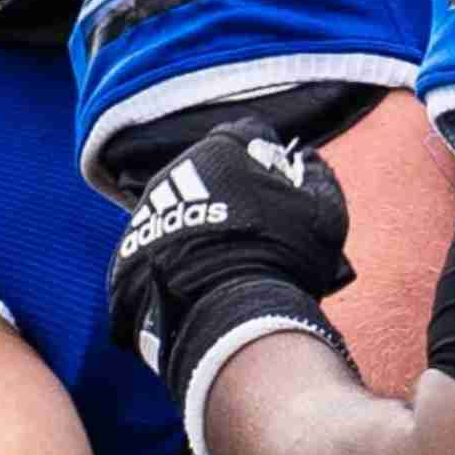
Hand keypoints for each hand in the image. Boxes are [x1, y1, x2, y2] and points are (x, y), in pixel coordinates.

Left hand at [106, 118, 353, 400]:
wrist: (229, 317)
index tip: (284, 189)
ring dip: (204, 221)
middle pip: (212, 170)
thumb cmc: (282, 258)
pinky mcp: (130, 249)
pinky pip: (161, 242)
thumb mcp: (324, 212)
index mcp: (222, 150)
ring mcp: (148, 209)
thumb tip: (307, 163)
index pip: (250, 136)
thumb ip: (319, 175)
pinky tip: (201, 279)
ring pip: (183, 205)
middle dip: (234, 190)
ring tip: (228, 261)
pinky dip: (178, 255)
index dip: (273, 161)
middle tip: (258, 230)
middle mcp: (176, 170)